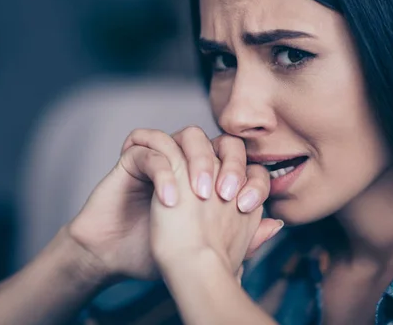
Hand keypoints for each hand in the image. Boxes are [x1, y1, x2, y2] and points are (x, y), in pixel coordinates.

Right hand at [67, 127, 277, 284]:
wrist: (116, 257)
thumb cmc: (158, 253)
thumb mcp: (207, 250)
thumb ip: (243, 237)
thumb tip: (276, 223)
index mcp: (210, 179)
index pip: (243, 164)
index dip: (252, 179)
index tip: (248, 207)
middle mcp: (189, 164)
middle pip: (220, 141)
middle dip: (230, 163)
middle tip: (227, 194)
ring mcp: (163, 157)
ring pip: (187, 135)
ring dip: (198, 159)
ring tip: (199, 194)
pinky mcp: (133, 159)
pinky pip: (150, 148)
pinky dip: (162, 170)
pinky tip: (169, 199)